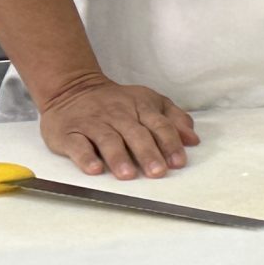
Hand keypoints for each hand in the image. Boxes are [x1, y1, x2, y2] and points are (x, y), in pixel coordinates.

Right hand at [36, 74, 197, 180]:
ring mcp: (93, 123)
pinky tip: (94, 170)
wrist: (73, 89)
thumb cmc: (118, 102)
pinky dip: (85, 158)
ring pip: (108, 140)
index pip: (159, 125)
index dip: (170, 143)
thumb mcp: (149, 102)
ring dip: (119, 158)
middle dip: (148, 153)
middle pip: (136, 134)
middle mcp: (118, 114)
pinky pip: (78, 145)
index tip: (178, 162)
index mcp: (141, 106)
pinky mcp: (69, 133)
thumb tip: (193, 140)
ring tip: (128, 175)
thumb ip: (173, 119)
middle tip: (157, 172)